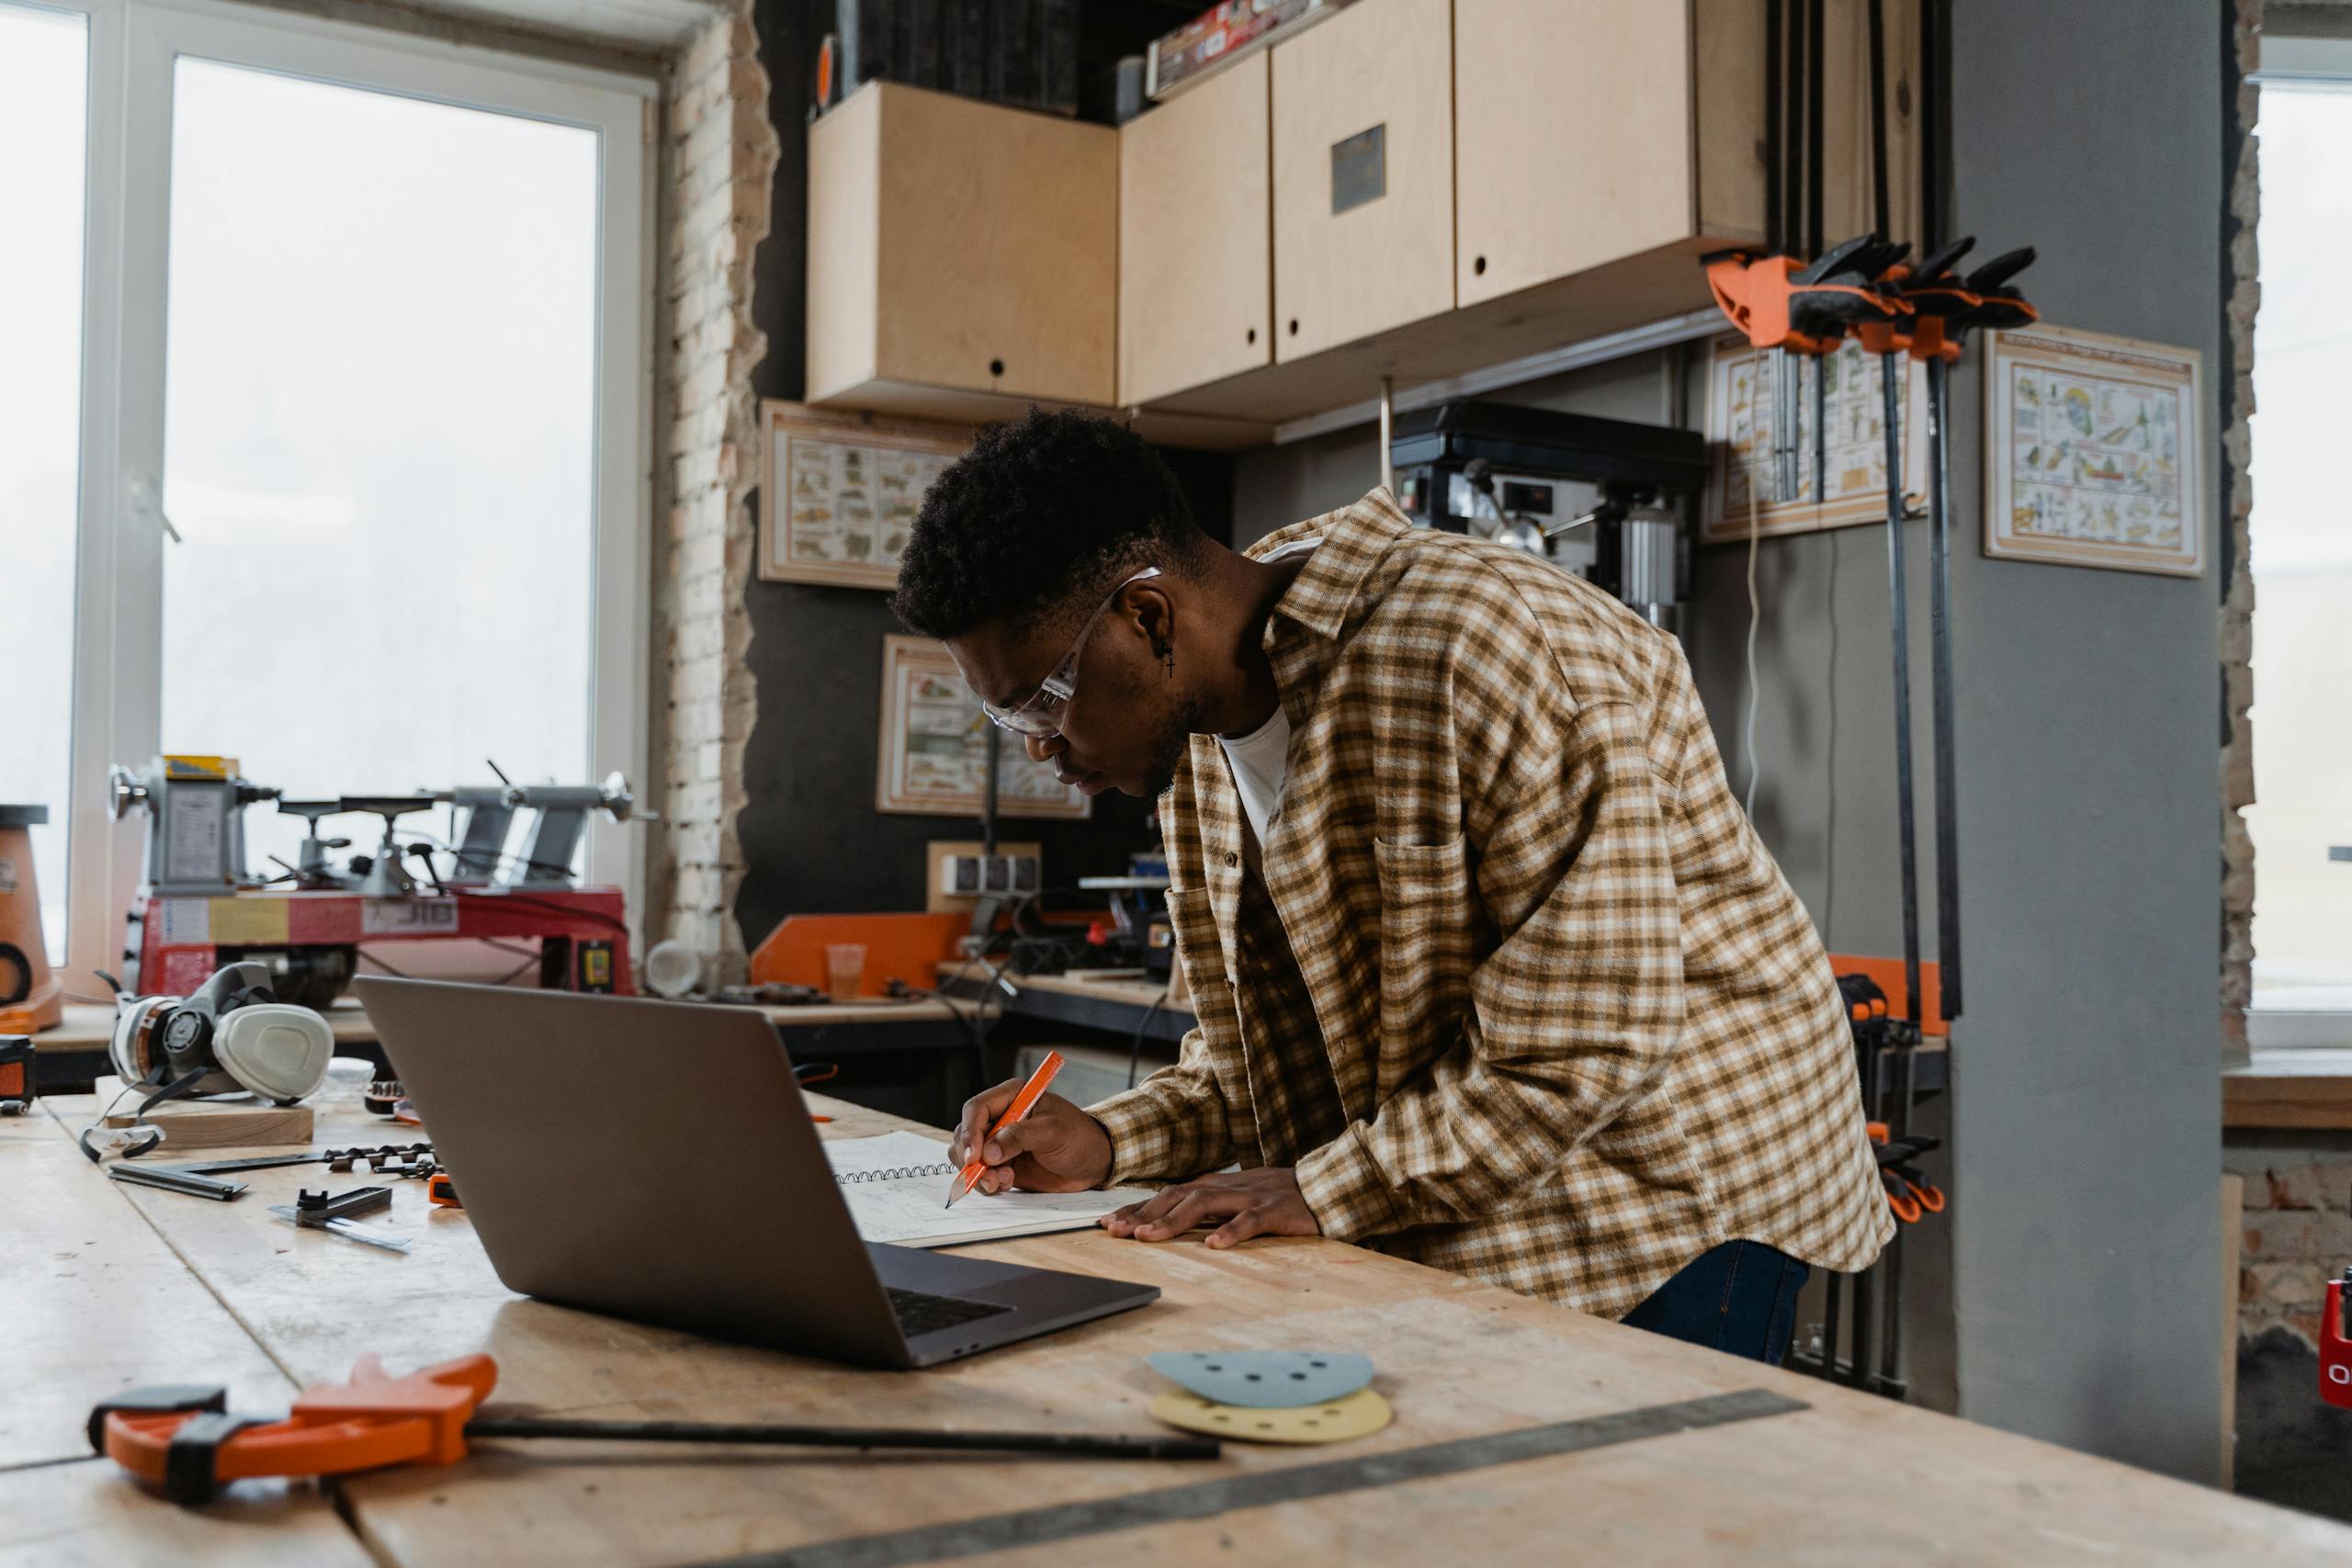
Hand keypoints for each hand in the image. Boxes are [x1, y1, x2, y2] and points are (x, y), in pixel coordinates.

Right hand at [950, 1084, 1112, 1194]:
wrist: (1093, 1163)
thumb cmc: (1079, 1137)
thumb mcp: (1053, 1131)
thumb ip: (1020, 1137)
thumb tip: (989, 1151)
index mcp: (1012, 1097)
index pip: (977, 1108)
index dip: (970, 1131)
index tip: (975, 1154)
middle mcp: (1001, 1118)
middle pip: (966, 1134)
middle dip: (971, 1157)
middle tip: (986, 1175)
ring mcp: (999, 1143)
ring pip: (969, 1158)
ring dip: (980, 1174)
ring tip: (1003, 1181)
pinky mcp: (1002, 1165)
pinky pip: (982, 1175)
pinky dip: (988, 1183)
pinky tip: (1009, 1183)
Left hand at [1101, 1167, 1321, 1249]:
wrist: (1322, 1186)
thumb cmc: (1273, 1198)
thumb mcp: (1234, 1200)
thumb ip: (1205, 1209)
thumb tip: (1165, 1222)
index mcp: (1214, 1186)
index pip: (1167, 1194)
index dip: (1136, 1208)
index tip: (1107, 1223)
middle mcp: (1225, 1188)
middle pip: (1176, 1196)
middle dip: (1142, 1213)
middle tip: (1115, 1231)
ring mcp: (1248, 1197)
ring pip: (1204, 1204)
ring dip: (1173, 1220)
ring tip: (1148, 1236)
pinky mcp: (1273, 1211)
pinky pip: (1249, 1221)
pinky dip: (1230, 1232)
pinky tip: (1213, 1244)